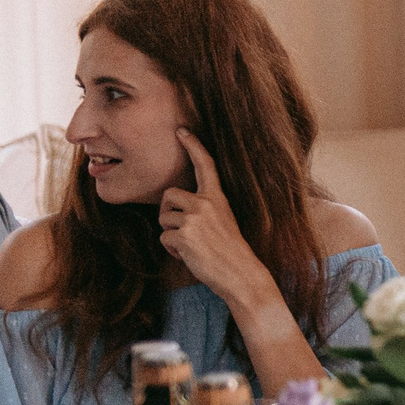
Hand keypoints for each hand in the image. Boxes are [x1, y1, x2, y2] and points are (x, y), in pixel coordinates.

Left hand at [157, 131, 273, 307]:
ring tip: (191, 246)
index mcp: (218, 198)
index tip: (182, 130)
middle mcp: (206, 204)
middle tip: (184, 230)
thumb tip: (175, 210)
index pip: (205, 166)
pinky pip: (163, 238)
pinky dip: (172, 250)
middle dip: (168, 212)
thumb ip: (203, 209)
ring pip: (163, 218)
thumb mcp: (223, 222)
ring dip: (171, 234)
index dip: (193, 146)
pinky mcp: (183, 235)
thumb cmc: (231, 251)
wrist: (241, 274)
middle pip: (168, 195)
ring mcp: (194, 219)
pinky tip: (189, 256)